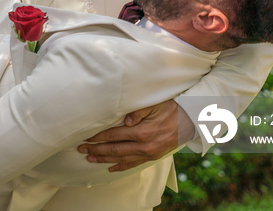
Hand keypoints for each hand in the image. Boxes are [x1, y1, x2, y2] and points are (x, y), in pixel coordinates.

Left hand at [77, 100, 194, 171]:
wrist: (190, 120)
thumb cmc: (171, 108)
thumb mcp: (154, 105)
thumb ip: (138, 112)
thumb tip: (125, 121)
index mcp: (142, 131)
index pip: (114, 135)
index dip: (98, 137)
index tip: (86, 137)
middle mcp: (144, 145)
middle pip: (114, 149)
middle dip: (96, 150)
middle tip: (81, 149)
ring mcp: (148, 153)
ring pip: (121, 159)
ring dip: (104, 159)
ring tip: (90, 159)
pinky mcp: (152, 156)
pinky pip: (133, 164)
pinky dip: (120, 167)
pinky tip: (110, 168)